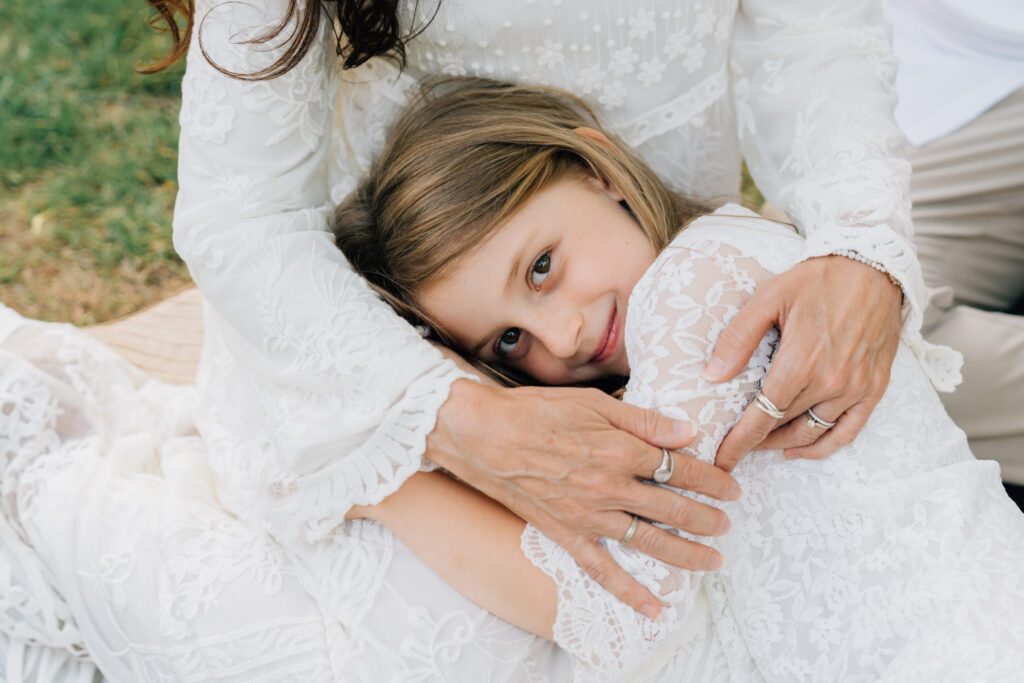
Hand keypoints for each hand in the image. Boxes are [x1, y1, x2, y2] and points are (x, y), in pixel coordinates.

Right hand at [427, 380, 741, 617]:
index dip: (712, 479)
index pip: (680, 469)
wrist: (483, 435)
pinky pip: (602, 569)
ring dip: (686, 553)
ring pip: (649, 541)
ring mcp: (588, 515)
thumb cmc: (536, 411)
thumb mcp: (595, 404)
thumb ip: (644, 420)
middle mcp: (610, 488)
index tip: (731, 486)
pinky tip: (653, 608)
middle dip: (707, 518)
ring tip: (713, 561)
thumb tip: (688, 431)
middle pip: (673, 508)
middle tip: (728, 524)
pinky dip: (628, 592)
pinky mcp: (566, 533)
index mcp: (620, 450)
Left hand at [708, 256, 902, 470]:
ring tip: (761, 443)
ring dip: (784, 443)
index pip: (762, 417)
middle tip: (734, 444)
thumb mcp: (768, 298)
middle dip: (756, 441)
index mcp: (801, 362)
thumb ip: (738, 338)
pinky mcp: (875, 387)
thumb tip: (712, 376)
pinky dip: (824, 446)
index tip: (722, 460)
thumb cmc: (818, 279)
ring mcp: (856, 388)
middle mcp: (831, 382)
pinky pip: (849, 431)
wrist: (874, 266)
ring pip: (813, 433)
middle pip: (784, 426)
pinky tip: (801, 449)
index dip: (739, 442)